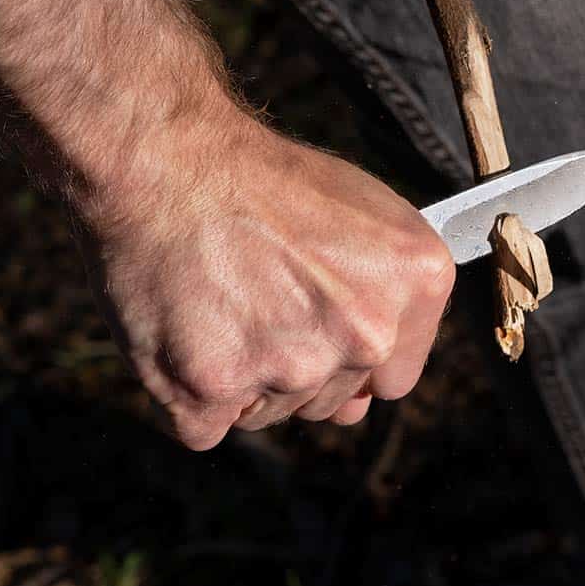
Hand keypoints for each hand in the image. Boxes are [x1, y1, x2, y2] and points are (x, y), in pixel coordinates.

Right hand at [77, 115, 454, 449]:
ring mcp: (293, 368)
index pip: (393, 378)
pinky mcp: (215, 389)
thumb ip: (386, 300)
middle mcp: (367, 334)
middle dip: (292, 365)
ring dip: (241, 378)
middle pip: (328, 400)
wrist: (168, 158)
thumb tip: (362, 400)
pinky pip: (206, 427)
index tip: (315, 329)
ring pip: (268, 413)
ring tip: (217, 302)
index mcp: (416, 284)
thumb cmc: (260, 180)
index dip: (349, 359)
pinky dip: (188, 395)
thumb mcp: (363, 214)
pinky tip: (184, 331)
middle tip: (254, 295)